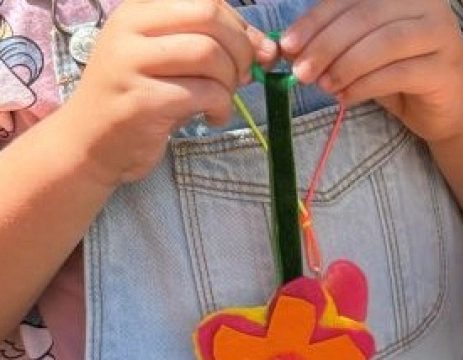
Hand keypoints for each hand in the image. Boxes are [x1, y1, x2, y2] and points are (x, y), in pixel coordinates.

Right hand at [62, 0, 276, 185]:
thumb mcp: (172, 63)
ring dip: (230, 81)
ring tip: (222, 100)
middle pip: (208, 16)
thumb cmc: (141, 99)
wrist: (93, 142)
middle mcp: (131, 27)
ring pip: (208, 54)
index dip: (240, 25)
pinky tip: (212, 117)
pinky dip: (221, 107)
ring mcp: (132, 62)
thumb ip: (214, 48)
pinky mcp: (142, 100)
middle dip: (240, 48)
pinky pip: (203, 93)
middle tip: (243, 77)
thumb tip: (267, 48)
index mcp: (139, 9)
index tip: (255, 53)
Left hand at [279, 0, 462, 142]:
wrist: (452, 108)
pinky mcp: (446, 68)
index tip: (287, 44)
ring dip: (345, 66)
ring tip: (324, 86)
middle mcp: (425, 2)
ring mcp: (440, 33)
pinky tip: (346, 97)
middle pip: (364, 17)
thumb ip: (338, 41)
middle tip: (301, 72)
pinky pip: (397, 73)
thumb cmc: (405, 75)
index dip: (315, 20)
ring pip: (382, 44)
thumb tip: (290, 47)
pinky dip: (365, 86)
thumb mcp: (366, 49)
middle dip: (326, 45)